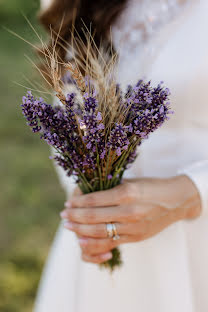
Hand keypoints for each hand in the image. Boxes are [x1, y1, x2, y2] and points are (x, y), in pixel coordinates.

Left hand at [61, 175, 200, 263]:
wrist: (176, 201)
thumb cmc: (152, 187)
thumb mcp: (131, 182)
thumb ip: (110, 189)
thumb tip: (85, 194)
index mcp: (127, 192)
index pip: (94, 199)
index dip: (77, 203)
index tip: (68, 203)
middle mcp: (129, 211)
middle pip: (93, 217)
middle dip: (75, 217)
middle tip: (64, 216)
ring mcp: (133, 227)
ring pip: (99, 232)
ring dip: (80, 231)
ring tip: (69, 227)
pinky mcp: (136, 238)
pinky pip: (111, 243)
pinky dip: (94, 244)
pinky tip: (82, 241)